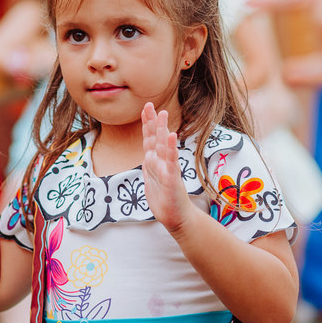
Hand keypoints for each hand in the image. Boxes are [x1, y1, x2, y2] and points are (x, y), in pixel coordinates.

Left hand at [141, 102, 192, 231]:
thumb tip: (147, 155)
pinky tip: (171, 135)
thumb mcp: (151, 180)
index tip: (145, 107)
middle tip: (150, 104)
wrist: (176, 218)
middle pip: (155, 138)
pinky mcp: (172, 178)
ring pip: (163, 146)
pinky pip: (171, 160)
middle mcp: (161, 162)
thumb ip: (150, 166)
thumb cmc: (165, 200)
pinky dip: (170, 148)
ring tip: (162, 114)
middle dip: (152, 121)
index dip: (146, 123)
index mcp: (153, 162)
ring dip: (162, 129)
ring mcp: (167, 168)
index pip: (149, 139)